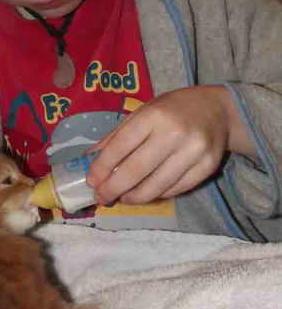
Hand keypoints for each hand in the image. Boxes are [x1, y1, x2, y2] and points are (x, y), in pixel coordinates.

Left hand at [86, 86, 237, 204]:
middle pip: (137, 169)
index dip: (103, 167)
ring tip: (123, 198)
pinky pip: (175, 189)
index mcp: (154, 115)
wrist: (218, 111)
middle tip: (102, 197)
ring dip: (134, 197)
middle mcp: (175, 132)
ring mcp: (194, 152)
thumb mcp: (143, 112)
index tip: (92, 181)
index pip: (121, 145)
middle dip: (114, 188)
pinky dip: (157, 195)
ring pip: (157, 186)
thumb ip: (118, 136)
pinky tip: (147, 193)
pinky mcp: (207, 167)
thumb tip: (90, 160)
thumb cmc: (173, 110)